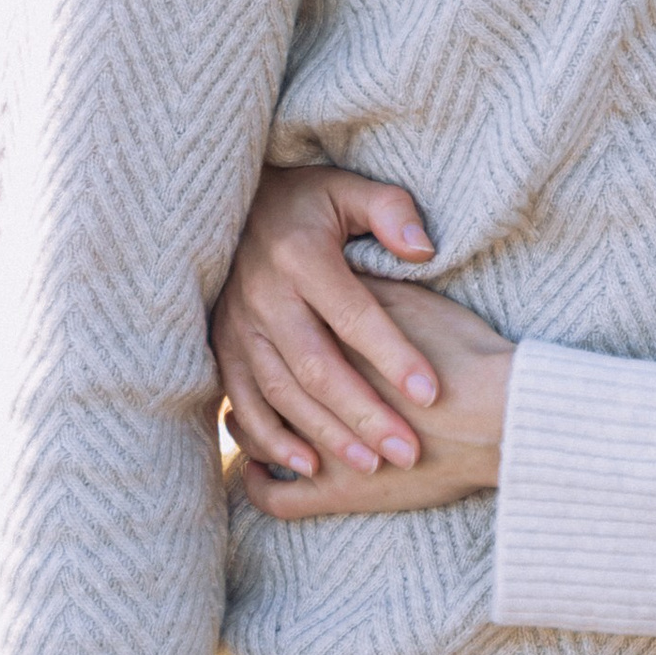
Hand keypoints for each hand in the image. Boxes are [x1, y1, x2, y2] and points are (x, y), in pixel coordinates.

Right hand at [211, 163, 443, 477]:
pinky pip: (243, 402)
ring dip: (326, 434)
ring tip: (373, 466)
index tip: (432, 393)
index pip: (354, 315)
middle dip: (366, 414)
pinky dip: (271, 438)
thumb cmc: (308, 202)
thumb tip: (423, 250)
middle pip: (318, 366)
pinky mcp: (223, 348)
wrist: (233, 204)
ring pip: (283, 393)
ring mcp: (237, 326)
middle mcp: (263, 296)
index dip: (393, 355)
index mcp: (301, 256)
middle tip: (409, 452)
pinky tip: (308, 465)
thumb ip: (390, 211)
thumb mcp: (349, 188)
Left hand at [238, 280, 513, 519]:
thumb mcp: (412, 297)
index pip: (287, 336)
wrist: (506, 415)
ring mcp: (322, 449)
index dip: (275, 333)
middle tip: (246, 376)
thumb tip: (337, 268)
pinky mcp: (337, 494)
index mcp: (329, 339)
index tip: (270, 328)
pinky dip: (259, 486)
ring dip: (250, 428)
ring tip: (241, 421)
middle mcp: (314, 393)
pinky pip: (277, 499)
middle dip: (258, 381)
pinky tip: (257, 474)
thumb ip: (364, 280)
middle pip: (271, 386)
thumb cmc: (466, 351)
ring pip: (264, 436)